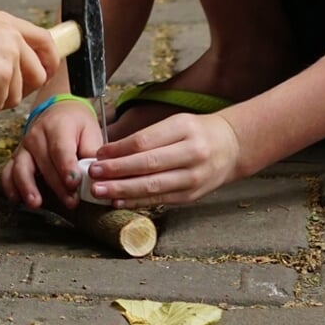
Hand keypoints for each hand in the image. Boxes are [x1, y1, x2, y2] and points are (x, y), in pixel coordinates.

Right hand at [2, 97, 103, 209]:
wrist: (59, 111)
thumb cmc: (77, 125)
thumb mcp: (90, 132)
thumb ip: (93, 153)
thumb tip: (97, 174)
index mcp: (58, 126)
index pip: (60, 149)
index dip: (66, 167)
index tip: (74, 183)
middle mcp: (37, 135)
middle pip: (44, 163)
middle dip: (57, 186)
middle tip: (71, 202)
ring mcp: (24, 145)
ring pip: (22, 167)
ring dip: (27, 186)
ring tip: (36, 203)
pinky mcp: (17, 156)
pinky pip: (8, 170)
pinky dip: (9, 185)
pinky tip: (15, 199)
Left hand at [85, 111, 244, 207]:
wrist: (232, 147)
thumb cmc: (197, 132)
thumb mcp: (177, 123)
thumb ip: (148, 137)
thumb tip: (111, 152)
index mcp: (185, 129)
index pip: (145, 141)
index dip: (119, 150)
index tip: (99, 154)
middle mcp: (192, 153)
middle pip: (148, 165)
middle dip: (116, 171)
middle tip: (92, 174)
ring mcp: (193, 177)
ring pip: (153, 186)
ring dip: (122, 190)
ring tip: (99, 191)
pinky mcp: (191, 196)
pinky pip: (160, 199)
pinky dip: (137, 201)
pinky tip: (118, 200)